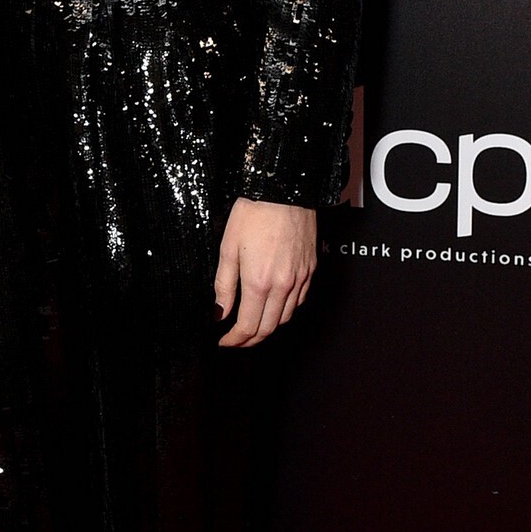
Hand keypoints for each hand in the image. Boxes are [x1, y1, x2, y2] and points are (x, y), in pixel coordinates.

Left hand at [214, 197, 315, 347]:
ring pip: (286, 317)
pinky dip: (285, 310)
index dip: (234, 340)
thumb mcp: (228, 249)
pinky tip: (273, 304)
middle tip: (236, 340)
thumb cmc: (253, 213)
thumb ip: (223, 286)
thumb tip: (219, 312)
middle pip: (269, 328)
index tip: (225, 341)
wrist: (282, 190)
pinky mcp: (311, 269)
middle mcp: (284, 285)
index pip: (248, 327)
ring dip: (268, 326)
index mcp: (259, 282)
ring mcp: (301, 278)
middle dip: (250, 340)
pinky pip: (300, 300)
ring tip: (253, 324)